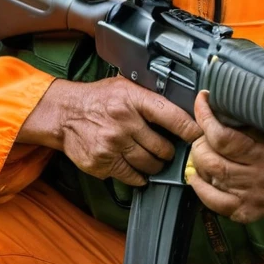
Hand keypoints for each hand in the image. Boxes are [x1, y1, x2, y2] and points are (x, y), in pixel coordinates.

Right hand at [17, 76, 200, 186]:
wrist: (64, 114)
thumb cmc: (97, 100)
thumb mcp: (124, 86)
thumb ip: (149, 96)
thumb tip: (182, 104)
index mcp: (133, 99)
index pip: (173, 117)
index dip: (191, 130)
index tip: (199, 137)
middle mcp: (124, 122)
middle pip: (163, 148)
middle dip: (169, 152)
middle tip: (167, 150)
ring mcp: (113, 144)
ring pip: (150, 165)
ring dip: (155, 165)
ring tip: (152, 159)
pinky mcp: (103, 163)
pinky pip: (132, 176)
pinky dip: (138, 176)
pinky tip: (137, 169)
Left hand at [185, 92, 263, 223]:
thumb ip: (255, 115)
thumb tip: (226, 94)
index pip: (223, 136)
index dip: (205, 116)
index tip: (202, 100)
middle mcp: (258, 174)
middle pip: (210, 158)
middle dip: (199, 142)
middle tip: (201, 134)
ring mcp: (250, 194)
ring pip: (209, 176)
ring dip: (197, 162)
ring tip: (201, 152)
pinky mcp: (243, 210)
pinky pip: (212, 200)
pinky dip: (199, 187)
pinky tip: (197, 176)